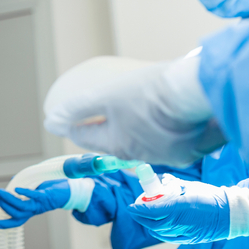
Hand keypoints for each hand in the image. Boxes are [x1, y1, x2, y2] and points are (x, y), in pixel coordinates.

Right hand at [0, 180, 72, 228]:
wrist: (68, 191)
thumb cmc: (52, 191)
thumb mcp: (35, 189)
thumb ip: (24, 187)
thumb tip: (13, 180)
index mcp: (31, 210)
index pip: (17, 220)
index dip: (6, 224)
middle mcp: (34, 210)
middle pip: (16, 213)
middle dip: (3, 205)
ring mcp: (39, 204)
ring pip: (21, 207)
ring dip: (9, 199)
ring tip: (1, 191)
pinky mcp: (45, 196)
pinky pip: (34, 197)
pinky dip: (24, 193)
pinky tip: (16, 189)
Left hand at [44, 56, 224, 165]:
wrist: (198, 91)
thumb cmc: (149, 92)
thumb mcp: (105, 96)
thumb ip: (77, 109)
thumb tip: (50, 123)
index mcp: (119, 146)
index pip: (88, 137)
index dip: (77, 125)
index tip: (72, 117)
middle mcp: (143, 157)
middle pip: (116, 140)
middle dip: (108, 126)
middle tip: (105, 110)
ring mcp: (169, 155)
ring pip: (144, 142)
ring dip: (136, 128)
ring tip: (137, 108)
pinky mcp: (192, 149)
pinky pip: (170, 141)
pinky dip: (163, 130)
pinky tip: (165, 115)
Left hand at [127, 174, 248, 243]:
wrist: (231, 214)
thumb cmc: (213, 197)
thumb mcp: (191, 187)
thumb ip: (174, 185)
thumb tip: (161, 180)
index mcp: (181, 206)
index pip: (153, 210)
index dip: (139, 209)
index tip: (131, 205)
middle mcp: (182, 221)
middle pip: (153, 223)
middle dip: (140, 217)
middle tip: (134, 209)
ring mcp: (186, 232)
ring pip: (160, 232)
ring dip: (148, 225)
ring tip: (144, 216)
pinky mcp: (190, 239)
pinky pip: (169, 238)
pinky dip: (159, 232)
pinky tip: (156, 226)